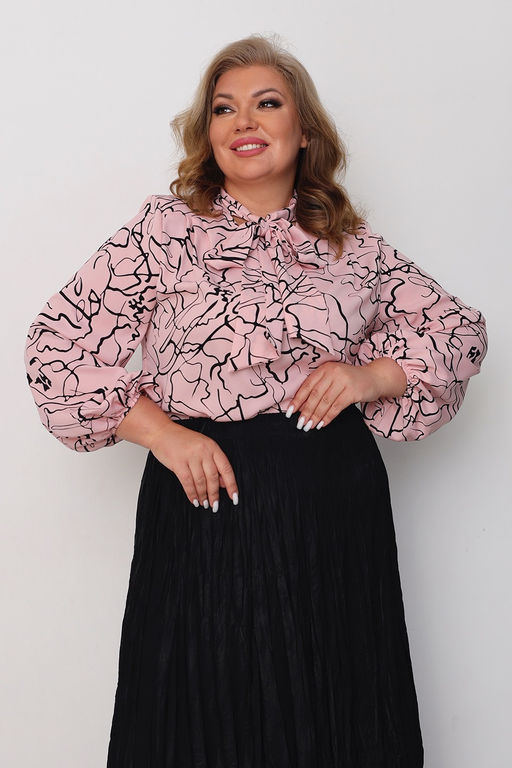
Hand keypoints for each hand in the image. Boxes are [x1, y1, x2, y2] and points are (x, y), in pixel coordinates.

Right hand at [149, 421, 238, 512]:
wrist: (162, 432)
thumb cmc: (182, 440)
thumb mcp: (203, 447)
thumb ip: (214, 463)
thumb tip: (223, 482)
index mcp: (212, 447)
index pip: (226, 469)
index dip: (231, 485)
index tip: (234, 497)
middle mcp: (203, 451)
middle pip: (213, 477)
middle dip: (214, 494)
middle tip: (215, 505)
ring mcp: (191, 457)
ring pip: (201, 482)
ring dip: (203, 496)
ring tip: (204, 503)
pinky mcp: (178, 463)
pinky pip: (187, 482)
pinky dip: (191, 493)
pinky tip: (194, 499)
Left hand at [287, 358, 407, 430]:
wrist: (376, 377)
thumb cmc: (352, 380)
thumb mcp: (334, 378)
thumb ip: (320, 388)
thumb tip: (302, 406)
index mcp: (325, 368)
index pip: (307, 385)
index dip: (298, 399)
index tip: (290, 412)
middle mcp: (333, 372)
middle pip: (315, 395)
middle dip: (306, 411)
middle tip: (300, 423)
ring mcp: (343, 381)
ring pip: (325, 402)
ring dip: (316, 416)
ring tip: (309, 426)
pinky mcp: (353, 391)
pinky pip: (337, 407)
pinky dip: (328, 417)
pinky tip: (322, 424)